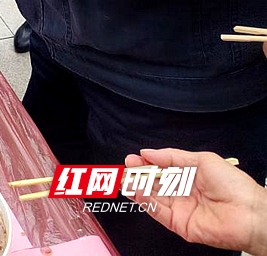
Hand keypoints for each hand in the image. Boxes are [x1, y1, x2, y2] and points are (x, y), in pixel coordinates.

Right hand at [125, 149, 266, 255]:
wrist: (248, 213)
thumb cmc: (233, 184)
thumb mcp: (202, 160)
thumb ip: (172, 157)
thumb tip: (148, 152)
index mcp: (189, 177)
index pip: (161, 169)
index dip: (147, 163)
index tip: (134, 158)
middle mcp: (183, 193)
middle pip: (154, 183)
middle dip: (139, 174)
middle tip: (127, 166)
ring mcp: (180, 209)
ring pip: (152, 197)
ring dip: (138, 187)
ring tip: (127, 177)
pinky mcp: (179, 224)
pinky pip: (158, 212)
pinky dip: (145, 201)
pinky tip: (136, 191)